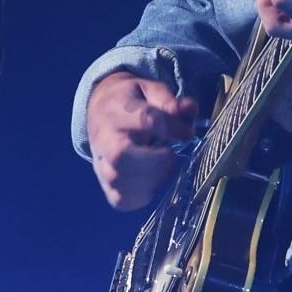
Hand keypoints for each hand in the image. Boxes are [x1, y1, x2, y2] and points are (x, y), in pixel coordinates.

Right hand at [86, 73, 199, 211]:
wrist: (100, 114)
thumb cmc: (130, 102)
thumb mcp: (148, 90)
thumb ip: (169, 100)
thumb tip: (190, 109)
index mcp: (115, 112)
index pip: (146, 121)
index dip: (173, 128)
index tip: (187, 133)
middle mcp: (103, 142)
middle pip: (122, 157)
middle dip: (156, 160)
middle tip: (171, 154)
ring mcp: (102, 167)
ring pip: (122, 183)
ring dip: (153, 178)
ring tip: (163, 165)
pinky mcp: (107, 188)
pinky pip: (124, 201)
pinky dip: (144, 195)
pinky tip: (152, 180)